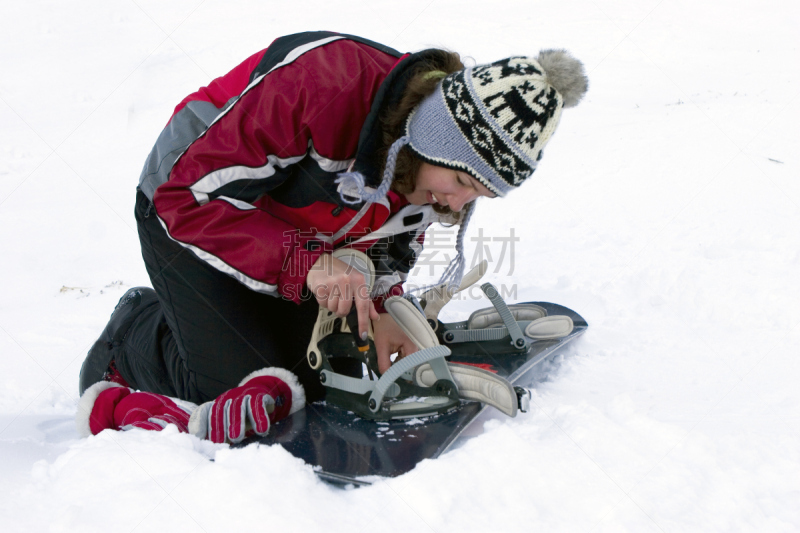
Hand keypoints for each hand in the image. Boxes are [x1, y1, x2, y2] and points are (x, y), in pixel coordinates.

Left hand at [188, 369, 302, 443]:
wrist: (261, 392)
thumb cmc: (241, 412)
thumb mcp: (226, 420)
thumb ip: (214, 430)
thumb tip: (201, 442)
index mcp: (217, 404)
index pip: (205, 412)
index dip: (202, 424)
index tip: (199, 439)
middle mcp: (228, 398)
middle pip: (221, 411)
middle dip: (220, 426)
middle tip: (219, 442)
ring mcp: (243, 395)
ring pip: (238, 407)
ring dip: (237, 423)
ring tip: (237, 438)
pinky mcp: (259, 395)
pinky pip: (258, 405)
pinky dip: (260, 417)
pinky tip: (262, 430)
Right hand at [306, 253, 379, 339]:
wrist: (320, 262)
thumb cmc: (340, 273)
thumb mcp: (356, 283)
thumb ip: (366, 301)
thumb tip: (374, 317)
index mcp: (359, 281)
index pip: (363, 306)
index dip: (363, 322)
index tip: (362, 335)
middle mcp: (347, 281)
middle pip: (345, 310)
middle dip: (341, 310)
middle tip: (339, 301)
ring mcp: (333, 283)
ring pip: (333, 308)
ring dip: (331, 305)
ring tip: (331, 293)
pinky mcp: (321, 286)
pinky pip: (323, 304)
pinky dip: (323, 301)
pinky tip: (324, 292)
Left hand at [372, 313, 418, 373]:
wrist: (386, 315)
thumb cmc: (384, 327)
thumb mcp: (381, 346)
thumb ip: (384, 362)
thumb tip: (386, 376)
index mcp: (411, 346)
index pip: (410, 366)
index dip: (402, 373)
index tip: (394, 378)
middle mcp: (417, 346)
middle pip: (411, 365)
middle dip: (400, 369)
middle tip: (391, 374)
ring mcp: (415, 346)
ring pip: (409, 362)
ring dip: (400, 365)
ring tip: (391, 366)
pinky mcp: (412, 345)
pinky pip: (409, 357)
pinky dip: (401, 360)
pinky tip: (394, 360)